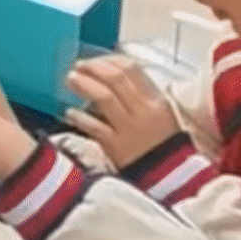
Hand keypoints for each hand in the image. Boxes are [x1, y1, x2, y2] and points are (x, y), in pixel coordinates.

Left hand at [63, 55, 180, 168]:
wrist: (171, 178)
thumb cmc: (164, 144)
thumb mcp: (162, 114)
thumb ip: (142, 96)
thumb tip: (114, 76)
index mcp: (156, 100)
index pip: (131, 69)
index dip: (109, 61)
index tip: (96, 61)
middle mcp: (142, 111)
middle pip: (115, 78)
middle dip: (93, 68)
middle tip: (79, 66)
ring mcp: (128, 128)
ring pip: (103, 97)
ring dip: (84, 85)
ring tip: (71, 79)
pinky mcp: (115, 146)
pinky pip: (94, 127)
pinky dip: (79, 117)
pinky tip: (69, 112)